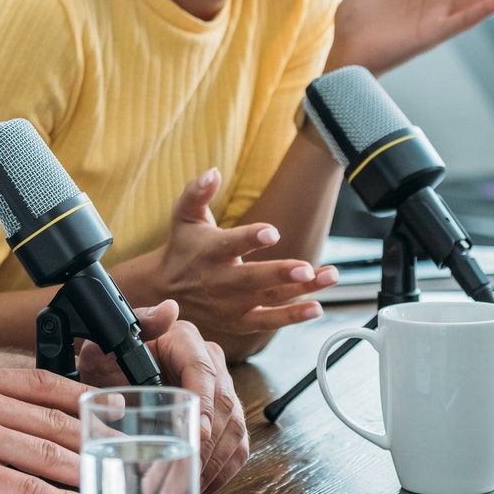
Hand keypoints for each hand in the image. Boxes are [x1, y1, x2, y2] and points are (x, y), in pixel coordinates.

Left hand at [80, 301, 250, 493]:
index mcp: (186, 340)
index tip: (199, 433)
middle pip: (224, 406)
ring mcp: (222, 391)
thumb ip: (134, 326)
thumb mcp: (108, 344)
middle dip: (206, 447)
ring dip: (212, 465)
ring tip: (183, 491)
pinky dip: (222, 470)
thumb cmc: (110, 360)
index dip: (205, 404)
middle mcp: (211, 362)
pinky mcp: (225, 417)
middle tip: (182, 476)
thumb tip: (168, 311)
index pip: (204, 371)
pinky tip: (200, 487)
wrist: (112, 375)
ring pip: (234, 430)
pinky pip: (237, 446)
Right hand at [140, 169, 335, 343]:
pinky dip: (292, 317)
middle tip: (307, 269)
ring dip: (301, 291)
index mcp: (210, 251)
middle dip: (281, 274)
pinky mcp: (239, 322)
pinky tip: (316, 308)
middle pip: (253, 279)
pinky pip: (268, 322)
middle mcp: (220, 281)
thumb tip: (213, 172)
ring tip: (328, 277)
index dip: (251, 238)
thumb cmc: (183, 245)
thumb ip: (197, 192)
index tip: (272, 232)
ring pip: (269, 299)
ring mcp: (230, 305)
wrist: (165, 290)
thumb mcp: (184, 215)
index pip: (231, 244)